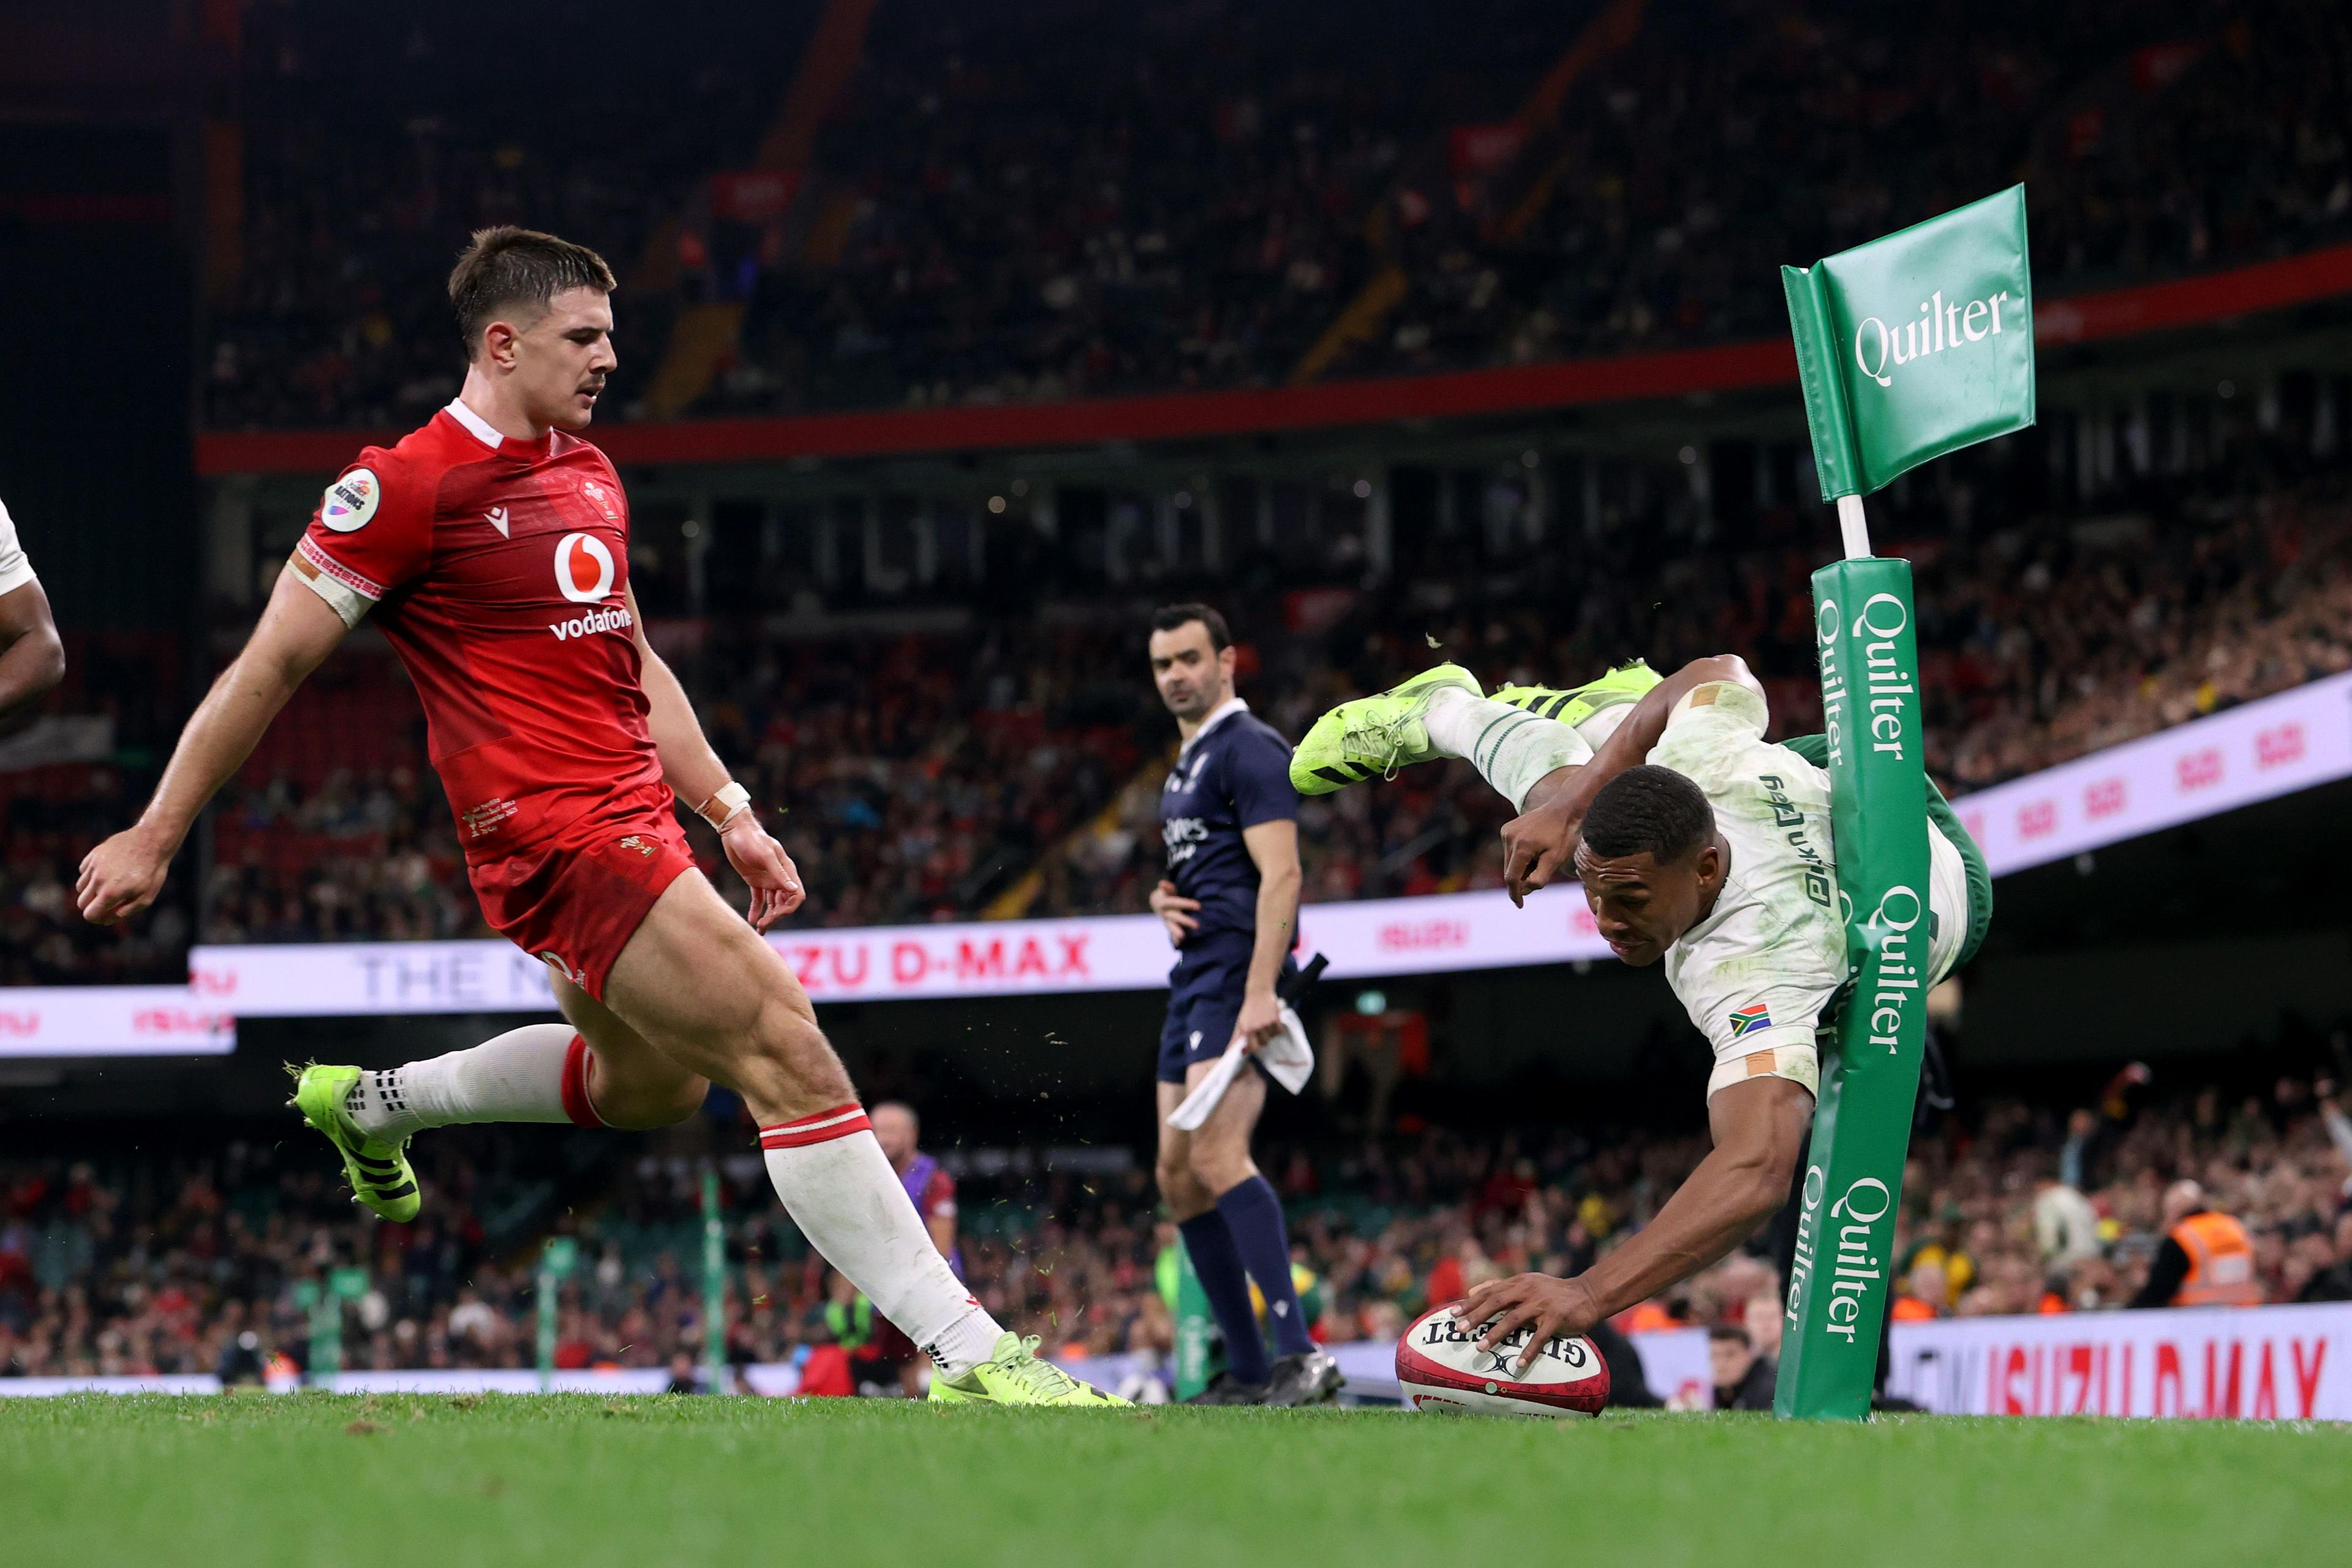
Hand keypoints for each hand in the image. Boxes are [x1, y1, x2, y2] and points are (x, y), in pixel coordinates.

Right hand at [77, 825, 175, 925]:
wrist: (152, 841)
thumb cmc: (152, 872)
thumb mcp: (146, 897)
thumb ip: (124, 912)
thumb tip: (105, 920)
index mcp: (110, 893)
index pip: (89, 914)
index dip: (96, 918)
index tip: (104, 915)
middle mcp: (98, 879)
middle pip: (81, 902)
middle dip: (92, 905)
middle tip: (108, 901)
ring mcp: (94, 865)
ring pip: (80, 887)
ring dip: (90, 890)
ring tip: (109, 885)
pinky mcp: (94, 854)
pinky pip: (84, 870)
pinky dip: (91, 874)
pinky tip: (107, 871)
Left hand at [721, 815, 804, 930]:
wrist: (734, 831)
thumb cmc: (752, 840)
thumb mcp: (765, 856)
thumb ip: (779, 873)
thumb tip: (793, 889)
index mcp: (787, 870)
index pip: (796, 895)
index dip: (789, 908)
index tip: (776, 915)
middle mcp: (780, 877)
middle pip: (784, 903)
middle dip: (776, 916)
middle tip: (763, 925)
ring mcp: (768, 880)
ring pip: (772, 904)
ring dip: (768, 917)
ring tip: (758, 928)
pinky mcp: (755, 881)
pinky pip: (758, 900)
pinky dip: (756, 910)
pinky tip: (751, 920)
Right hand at [1147, 879, 1199, 946]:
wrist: (1157, 902)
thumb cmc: (1168, 894)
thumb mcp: (1169, 889)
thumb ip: (1168, 887)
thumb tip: (1161, 883)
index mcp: (1166, 902)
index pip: (1176, 903)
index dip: (1187, 904)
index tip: (1199, 906)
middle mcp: (1166, 913)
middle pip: (1175, 917)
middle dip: (1186, 921)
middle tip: (1198, 925)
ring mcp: (1167, 921)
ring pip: (1172, 927)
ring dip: (1177, 932)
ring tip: (1183, 937)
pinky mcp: (1170, 927)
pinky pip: (1172, 934)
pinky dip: (1175, 939)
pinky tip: (1179, 944)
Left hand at [1231, 989, 1283, 1054]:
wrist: (1258, 993)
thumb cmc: (1248, 1010)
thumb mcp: (1240, 1023)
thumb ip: (1235, 1039)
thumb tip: (1228, 1051)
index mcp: (1246, 1030)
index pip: (1254, 1048)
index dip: (1255, 1047)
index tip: (1255, 1043)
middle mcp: (1257, 1028)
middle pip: (1264, 1043)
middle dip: (1263, 1038)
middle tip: (1260, 1028)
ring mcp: (1267, 1024)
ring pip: (1272, 1037)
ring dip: (1270, 1032)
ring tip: (1266, 1022)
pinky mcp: (1276, 1019)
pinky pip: (1279, 1031)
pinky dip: (1277, 1028)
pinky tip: (1272, 1020)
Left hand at [1451, 1272, 1602, 1373]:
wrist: (1588, 1294)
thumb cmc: (1552, 1292)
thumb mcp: (1526, 1283)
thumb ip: (1500, 1286)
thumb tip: (1471, 1292)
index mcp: (1518, 1282)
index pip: (1490, 1292)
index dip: (1471, 1303)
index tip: (1453, 1314)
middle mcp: (1527, 1290)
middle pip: (1497, 1303)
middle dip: (1477, 1317)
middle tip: (1460, 1330)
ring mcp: (1542, 1304)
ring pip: (1514, 1319)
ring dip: (1495, 1334)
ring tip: (1480, 1348)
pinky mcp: (1556, 1318)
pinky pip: (1539, 1337)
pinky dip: (1529, 1351)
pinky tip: (1518, 1364)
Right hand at [1500, 798, 1577, 906]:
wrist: (1564, 808)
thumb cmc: (1564, 835)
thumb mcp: (1556, 859)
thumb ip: (1539, 878)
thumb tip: (1524, 891)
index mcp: (1521, 847)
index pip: (1511, 878)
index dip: (1515, 894)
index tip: (1520, 905)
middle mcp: (1509, 837)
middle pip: (1509, 870)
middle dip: (1521, 879)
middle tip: (1540, 875)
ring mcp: (1506, 831)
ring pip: (1509, 861)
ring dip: (1521, 868)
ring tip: (1541, 859)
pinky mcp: (1507, 828)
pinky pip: (1510, 851)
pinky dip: (1520, 857)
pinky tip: (1536, 851)